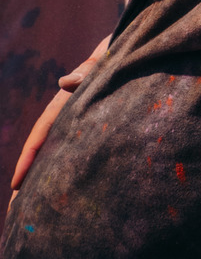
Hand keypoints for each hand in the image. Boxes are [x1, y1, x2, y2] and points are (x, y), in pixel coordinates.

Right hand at [9, 34, 109, 195]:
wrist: (127, 51)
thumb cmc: (110, 57)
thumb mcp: (98, 64)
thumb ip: (85, 73)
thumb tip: (63, 83)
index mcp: (62, 103)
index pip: (41, 133)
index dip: (27, 158)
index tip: (15, 184)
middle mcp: (65, 115)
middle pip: (43, 147)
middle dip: (30, 174)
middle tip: (17, 207)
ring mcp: (76, 120)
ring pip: (57, 150)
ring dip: (46, 173)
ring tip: (36, 204)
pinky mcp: (91, 124)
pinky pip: (75, 148)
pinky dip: (67, 165)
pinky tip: (69, 184)